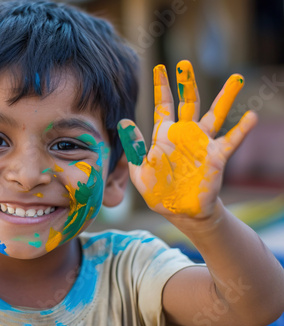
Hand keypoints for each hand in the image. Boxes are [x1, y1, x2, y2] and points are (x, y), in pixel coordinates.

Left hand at [118, 60, 256, 222]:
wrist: (179, 211)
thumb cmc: (158, 191)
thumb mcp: (140, 171)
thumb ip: (134, 148)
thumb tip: (124, 123)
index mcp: (164, 135)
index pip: (163, 106)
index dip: (161, 88)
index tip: (158, 68)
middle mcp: (185, 134)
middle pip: (188, 103)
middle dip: (186, 84)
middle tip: (184, 64)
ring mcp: (202, 143)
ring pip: (215, 115)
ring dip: (224, 98)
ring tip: (236, 79)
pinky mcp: (216, 157)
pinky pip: (231, 140)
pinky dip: (242, 129)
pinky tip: (251, 116)